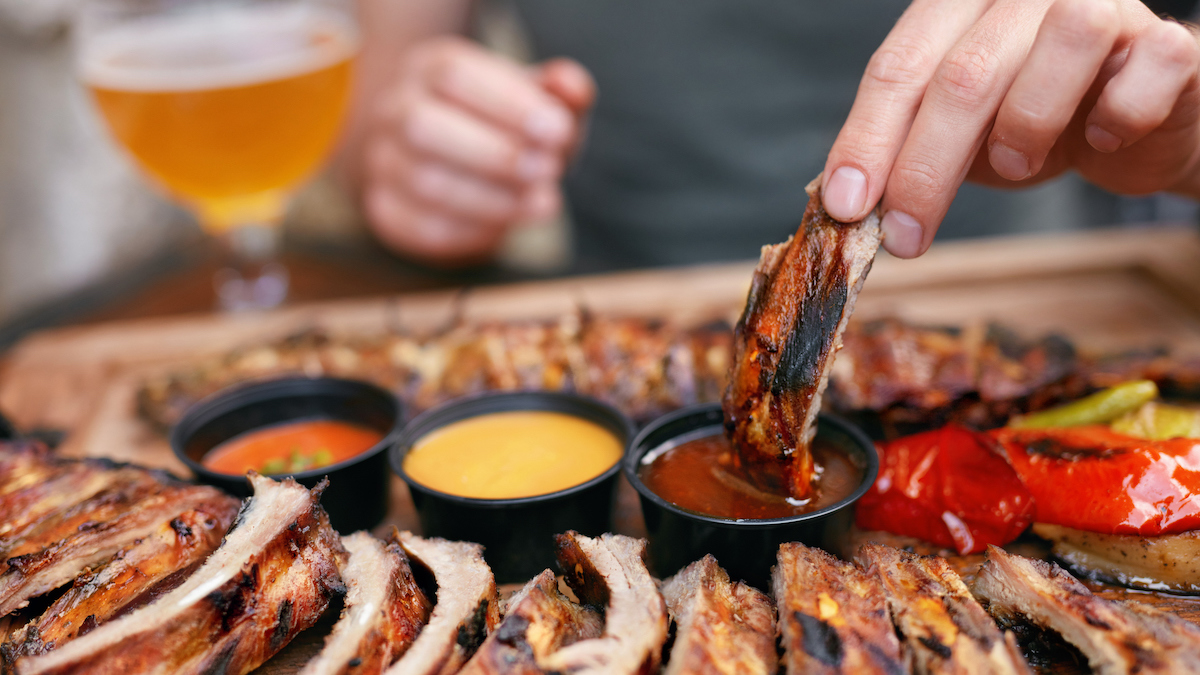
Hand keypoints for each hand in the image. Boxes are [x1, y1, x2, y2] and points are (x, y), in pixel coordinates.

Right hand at [360, 37, 594, 264]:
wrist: (458, 164)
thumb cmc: (505, 125)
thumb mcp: (538, 101)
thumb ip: (559, 92)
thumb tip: (570, 87)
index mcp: (430, 68)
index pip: (454, 74)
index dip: (508, 103)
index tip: (559, 129)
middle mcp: (395, 109)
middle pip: (424, 125)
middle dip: (494, 152)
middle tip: (549, 169)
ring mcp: (384, 161)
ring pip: (425, 182)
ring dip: (493, 197)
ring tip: (543, 202)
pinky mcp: (388, 210)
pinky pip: (424, 226)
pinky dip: (475, 229)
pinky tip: (509, 223)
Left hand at [823, 0, 1199, 257]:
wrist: (1132, 129)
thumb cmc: (1030, 128)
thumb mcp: (954, 140)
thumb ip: (904, 155)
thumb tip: (846, 206)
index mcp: (955, 8)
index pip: (897, 67)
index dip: (866, 139)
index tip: (845, 205)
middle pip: (963, 74)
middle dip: (925, 168)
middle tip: (905, 235)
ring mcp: (1101, 6)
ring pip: (1062, 41)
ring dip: (1027, 123)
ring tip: (1018, 163)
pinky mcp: (1164, 43)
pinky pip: (1146, 68)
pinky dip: (1118, 114)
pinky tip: (1102, 137)